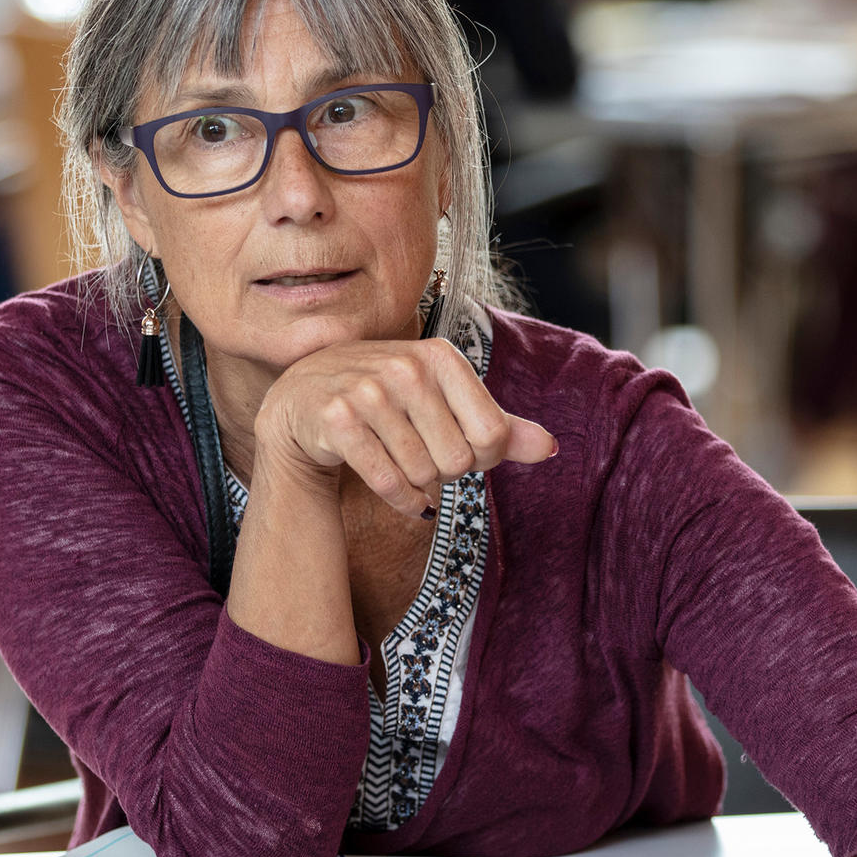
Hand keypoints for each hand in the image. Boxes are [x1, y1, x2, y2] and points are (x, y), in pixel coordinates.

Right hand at [254, 338, 556, 517]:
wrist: (304, 401)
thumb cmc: (388, 404)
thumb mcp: (447, 405)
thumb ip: (500, 427)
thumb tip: (552, 448)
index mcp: (442, 357)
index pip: (493, 436)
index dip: (481, 458)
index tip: (457, 449)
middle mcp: (407, 366)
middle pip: (458, 461)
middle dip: (443, 472)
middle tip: (422, 458)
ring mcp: (369, 390)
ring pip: (422, 474)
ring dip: (417, 485)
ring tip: (401, 466)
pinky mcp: (338, 418)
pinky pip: (388, 482)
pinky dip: (398, 499)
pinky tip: (395, 493)